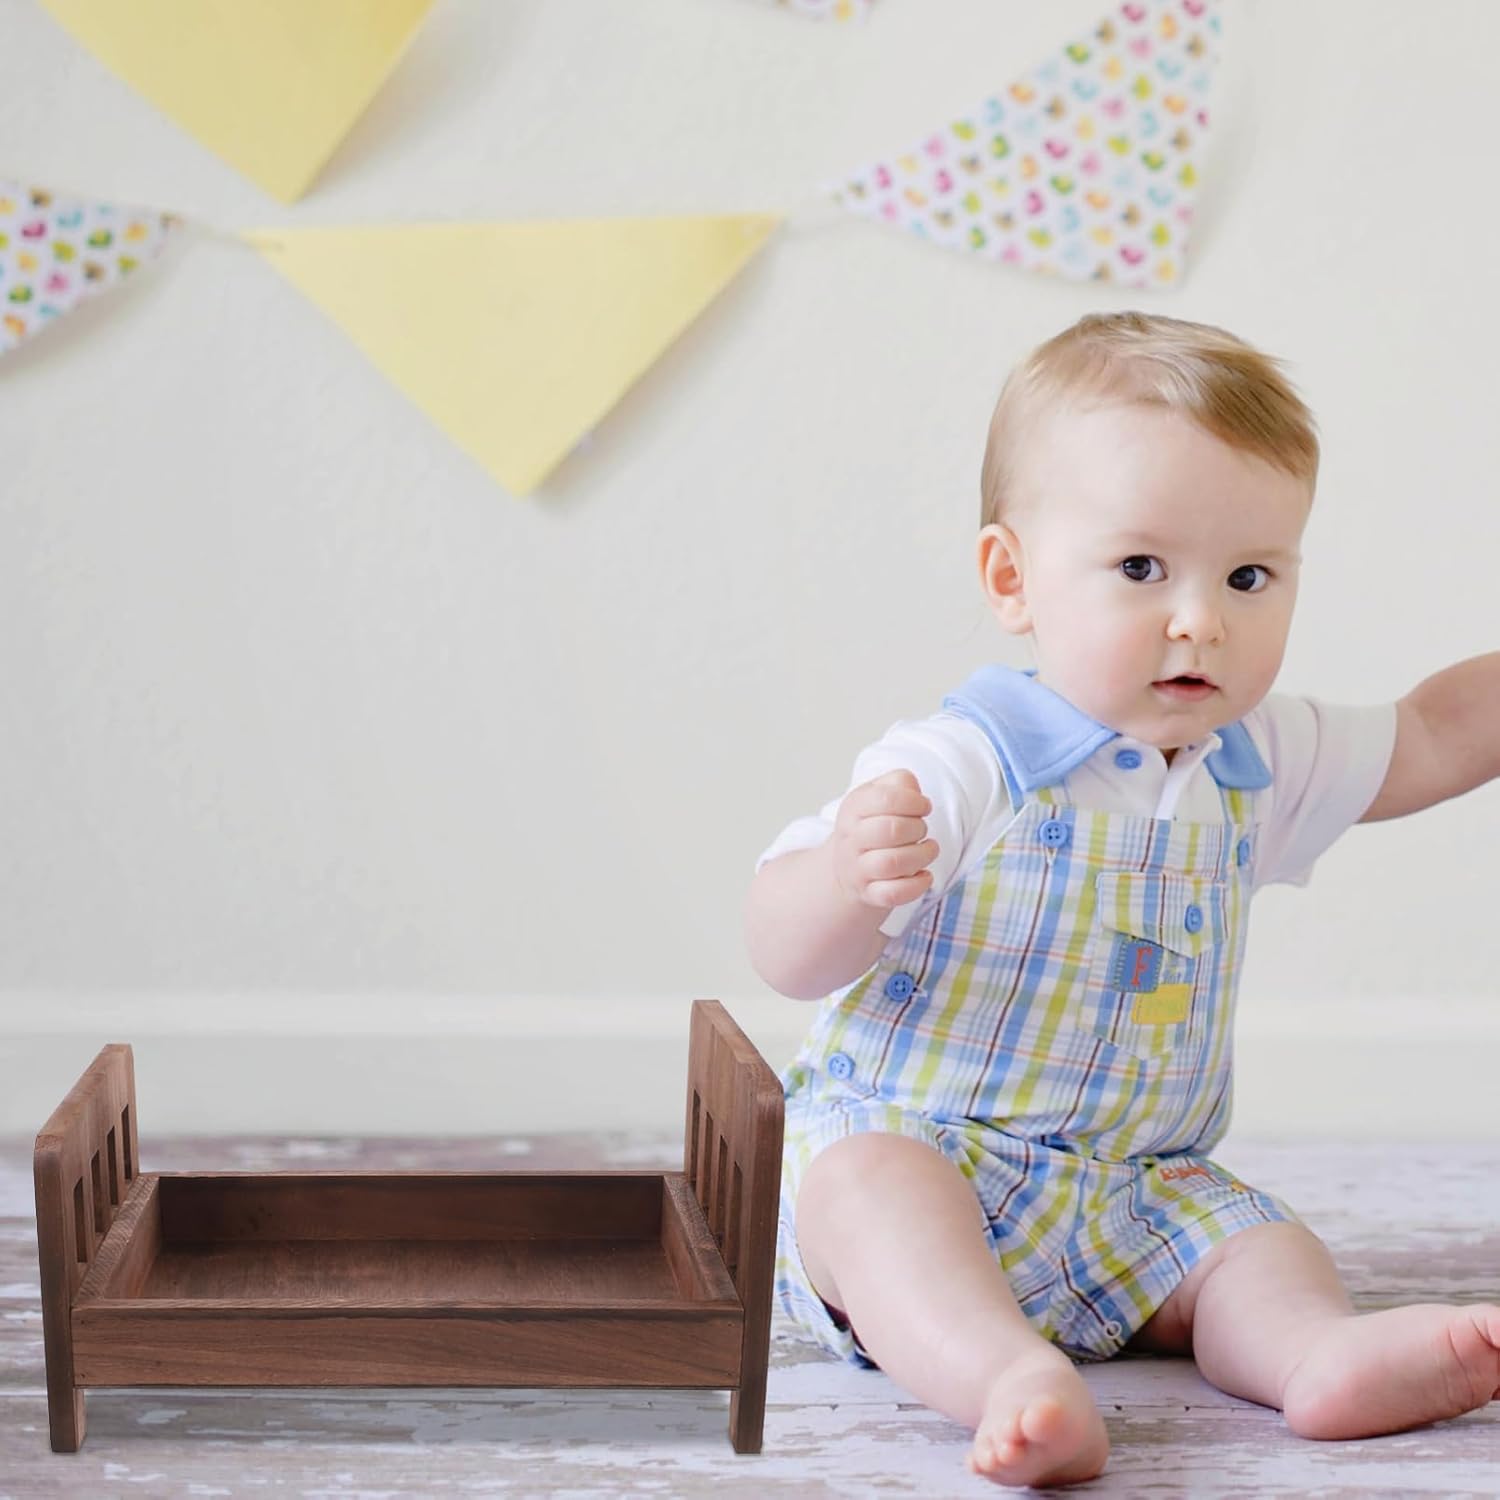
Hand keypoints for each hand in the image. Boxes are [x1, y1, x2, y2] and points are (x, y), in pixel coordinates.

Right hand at [830, 769, 939, 911]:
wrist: (846, 868)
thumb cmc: (872, 826)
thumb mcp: (878, 795)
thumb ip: (899, 783)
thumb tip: (915, 792)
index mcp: (854, 808)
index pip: (885, 798)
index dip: (914, 801)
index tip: (924, 807)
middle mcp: (851, 838)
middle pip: (890, 830)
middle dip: (918, 828)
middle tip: (921, 831)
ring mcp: (858, 869)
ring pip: (892, 863)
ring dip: (921, 855)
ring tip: (928, 850)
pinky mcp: (869, 894)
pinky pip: (893, 894)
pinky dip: (917, 885)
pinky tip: (925, 875)